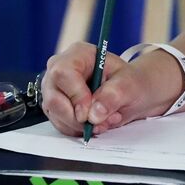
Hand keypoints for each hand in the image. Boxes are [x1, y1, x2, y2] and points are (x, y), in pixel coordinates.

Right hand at [39, 42, 178, 137]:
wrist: (131, 93)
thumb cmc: (130, 82)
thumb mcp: (129, 84)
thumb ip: (112, 96)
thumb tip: (94, 114)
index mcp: (78, 54)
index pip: (63, 73)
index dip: (75, 96)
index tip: (89, 114)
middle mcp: (61, 69)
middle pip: (53, 97)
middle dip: (77, 117)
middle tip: (100, 122)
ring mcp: (56, 89)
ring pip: (55, 114)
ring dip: (80, 125)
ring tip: (105, 120)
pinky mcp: (57, 107)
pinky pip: (60, 124)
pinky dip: (78, 130)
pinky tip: (96, 123)